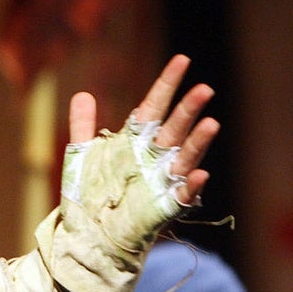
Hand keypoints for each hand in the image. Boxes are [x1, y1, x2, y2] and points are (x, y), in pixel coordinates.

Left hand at [69, 54, 219, 204]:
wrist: (86, 231)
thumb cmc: (89, 193)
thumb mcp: (82, 154)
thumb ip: (83, 126)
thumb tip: (83, 94)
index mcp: (136, 140)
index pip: (155, 106)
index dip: (167, 84)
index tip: (182, 60)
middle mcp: (154, 157)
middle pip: (175, 128)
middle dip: (188, 109)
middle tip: (203, 89)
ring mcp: (161, 181)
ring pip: (185, 157)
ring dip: (198, 142)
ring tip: (211, 124)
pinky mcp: (163, 206)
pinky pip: (182, 195)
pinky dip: (191, 186)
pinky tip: (199, 174)